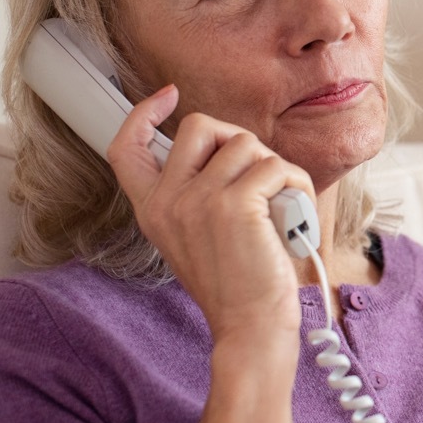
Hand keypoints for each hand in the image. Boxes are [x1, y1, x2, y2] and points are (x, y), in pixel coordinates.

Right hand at [107, 85, 315, 343]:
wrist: (250, 327)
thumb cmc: (237, 284)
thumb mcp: (197, 236)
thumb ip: (196, 194)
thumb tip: (229, 149)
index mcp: (152, 210)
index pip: (125, 148)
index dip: (142, 114)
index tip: (167, 95)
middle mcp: (168, 202)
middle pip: (200, 127)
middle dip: (238, 141)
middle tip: (257, 177)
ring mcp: (199, 201)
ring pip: (248, 144)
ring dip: (276, 169)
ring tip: (282, 204)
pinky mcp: (236, 204)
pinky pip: (277, 167)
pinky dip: (297, 185)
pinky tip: (296, 212)